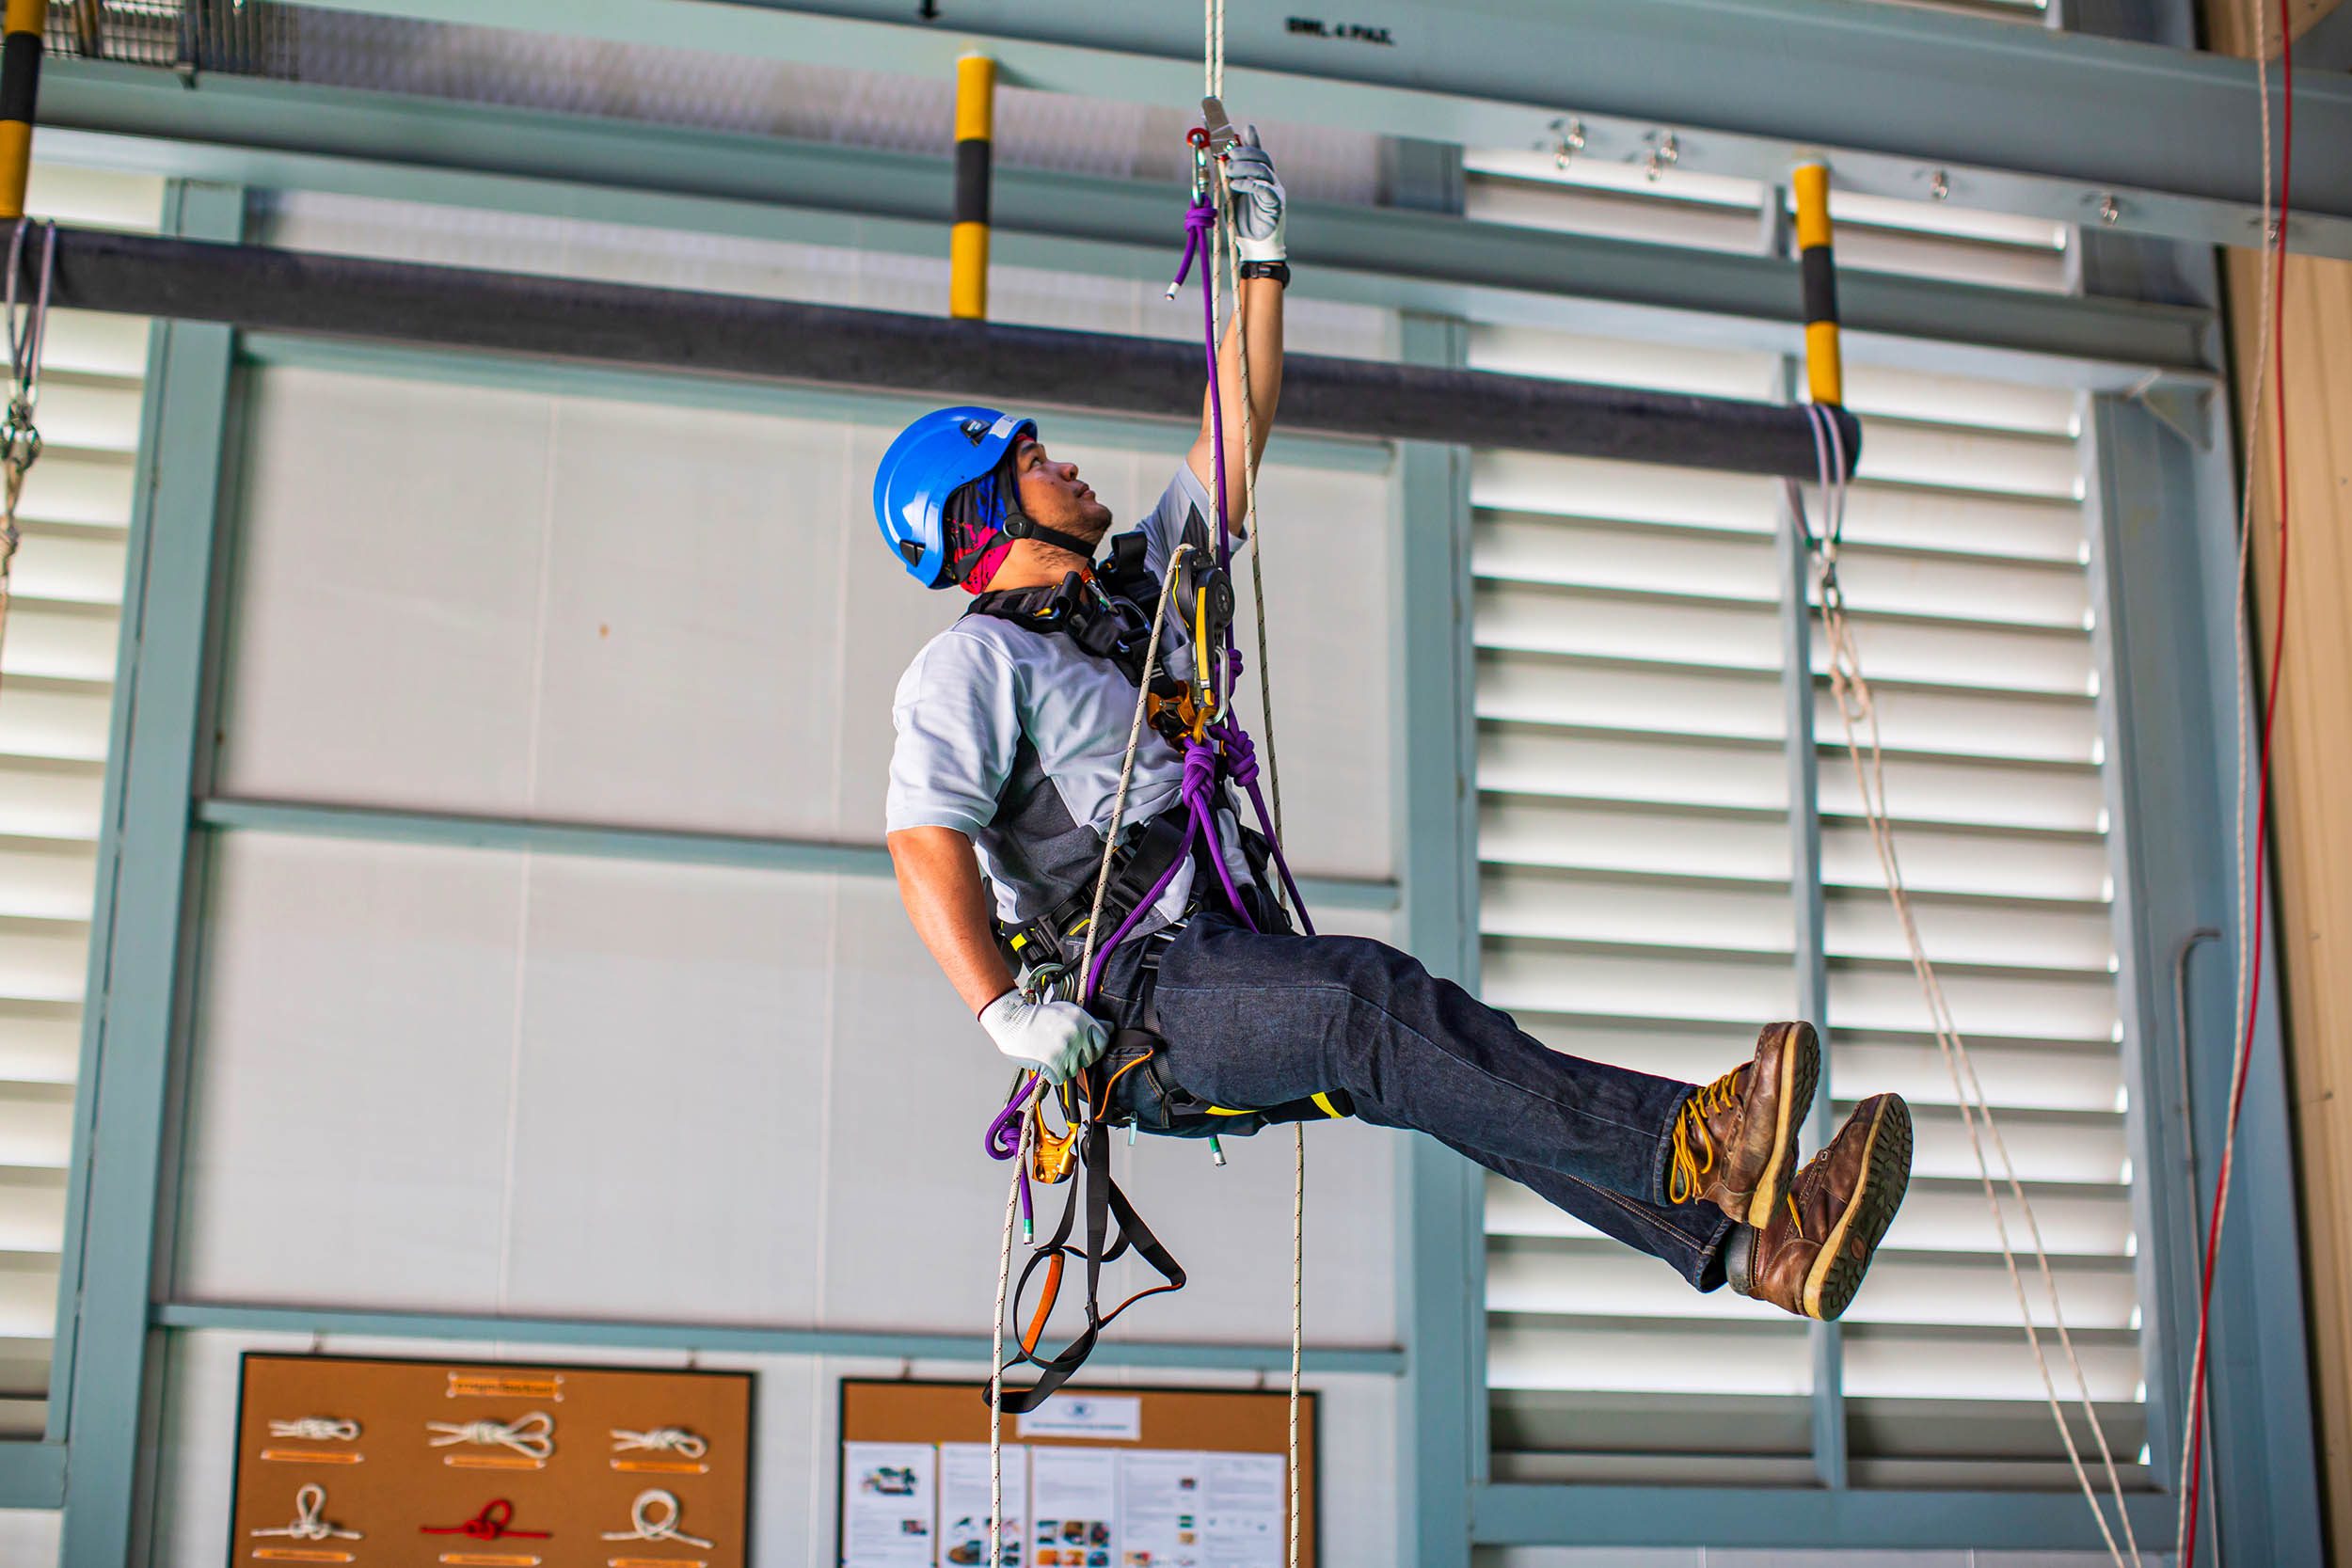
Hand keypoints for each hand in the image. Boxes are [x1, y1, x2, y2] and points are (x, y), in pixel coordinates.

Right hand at [979, 990, 1109, 1085]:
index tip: (1084, 1048)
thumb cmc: (1038, 1016)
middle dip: (1077, 1058)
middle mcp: (1076, 1034)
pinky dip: (1051, 1075)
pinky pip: (1059, 1078)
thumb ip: (1089, 1021)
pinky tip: (1043, 1061)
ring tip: (1049, 1052)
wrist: (1012, 1020)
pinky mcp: (1053, 1063)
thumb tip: (1110, 1028)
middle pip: (1088, 1059)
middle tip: (1060, 1049)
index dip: (1094, 1047)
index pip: (1103, 1040)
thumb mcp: (1066, 1010)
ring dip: (1062, 1066)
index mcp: (1081, 1019)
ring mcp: (1065, 1049)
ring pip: (1073, 1070)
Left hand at [1223, 126, 1285, 263]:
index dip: (1250, 140)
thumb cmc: (1241, 217)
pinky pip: (1265, 189)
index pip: (1258, 151)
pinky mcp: (1275, 205)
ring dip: (1244, 168)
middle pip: (1262, 158)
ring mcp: (1275, 192)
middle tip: (1227, 157)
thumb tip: (1222, 154)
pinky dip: (1249, 184)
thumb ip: (1230, 172)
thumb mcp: (1232, 191)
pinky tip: (1236, 185)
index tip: (1237, 132)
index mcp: (1261, 175)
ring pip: (1264, 171)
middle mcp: (1270, 180)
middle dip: (1244, 154)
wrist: (1252, 243)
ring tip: (1228, 172)